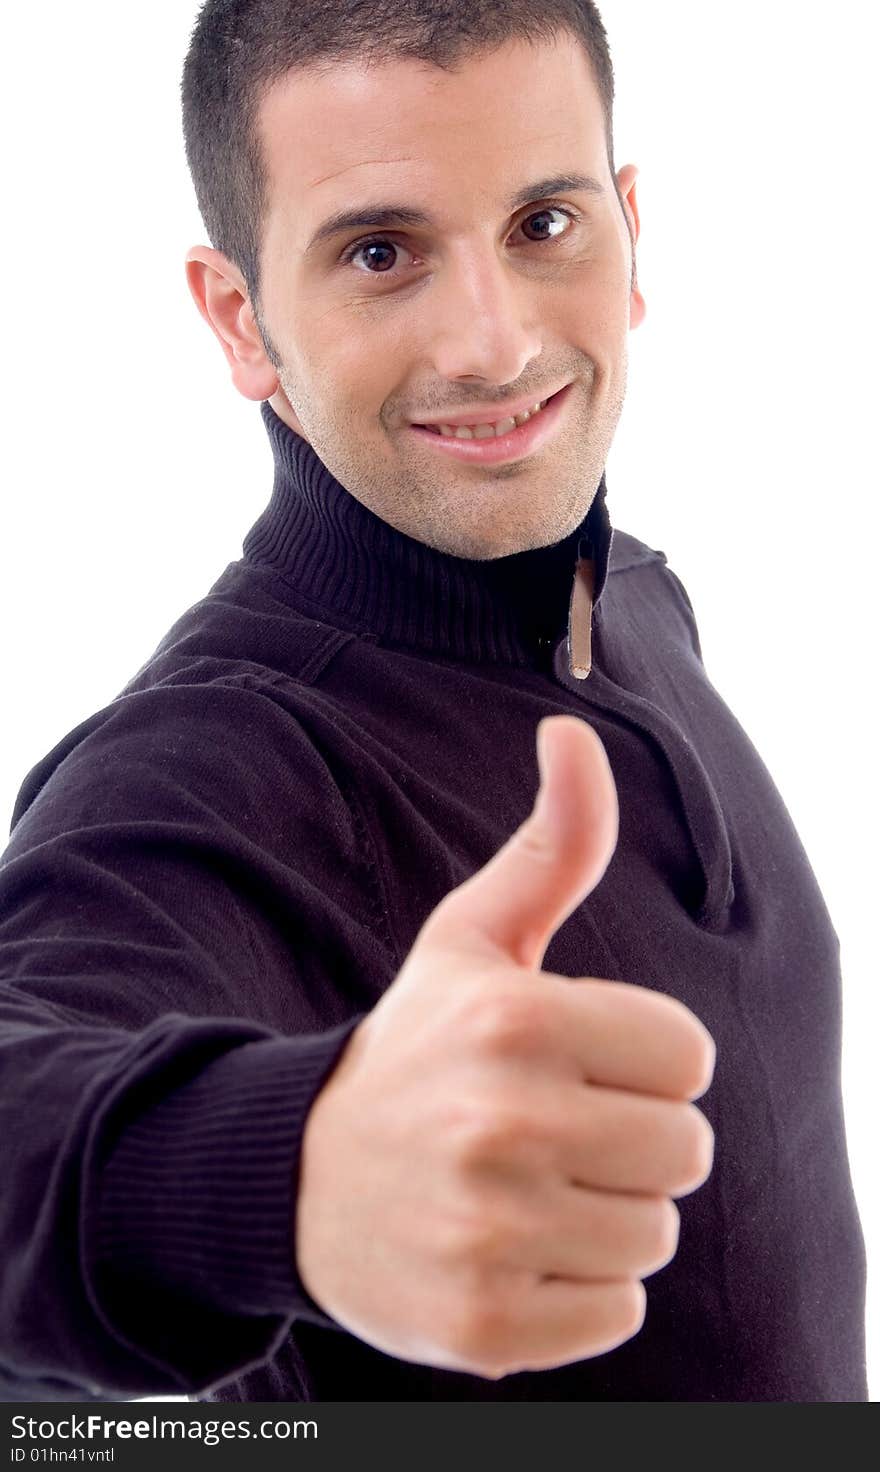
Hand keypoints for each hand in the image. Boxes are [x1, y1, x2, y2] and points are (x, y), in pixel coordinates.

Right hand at [295, 714, 715, 1379]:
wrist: (294, 1177)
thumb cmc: (415, 1047)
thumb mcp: (472, 938)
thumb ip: (551, 842)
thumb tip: (572, 728)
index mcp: (515, 1021)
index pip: (690, 1057)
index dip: (643, 1060)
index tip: (579, 1063)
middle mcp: (501, 1125)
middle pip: (686, 1151)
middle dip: (633, 1139)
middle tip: (553, 1130)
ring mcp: (489, 1233)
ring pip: (653, 1236)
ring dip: (606, 1214)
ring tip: (529, 1189)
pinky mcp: (482, 1326)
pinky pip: (615, 1315)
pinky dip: (579, 1293)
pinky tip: (512, 1251)